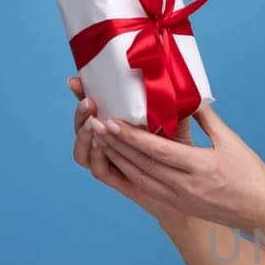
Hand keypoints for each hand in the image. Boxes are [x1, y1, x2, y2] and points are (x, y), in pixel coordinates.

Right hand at [68, 76, 183, 220]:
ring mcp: (109, 163)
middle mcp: (106, 144)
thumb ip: (167, 106)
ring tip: (93, 121)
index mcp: (116, 126)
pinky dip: (96, 156)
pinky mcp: (117, 181)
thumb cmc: (179, 150)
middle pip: (81, 128)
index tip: (75, 81)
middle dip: (80, 114)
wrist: (188, 184)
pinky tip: (100, 144)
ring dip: (83, 135)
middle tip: (89, 102)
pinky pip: (98, 170)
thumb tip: (169, 81)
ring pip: (82, 151)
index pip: (92, 108)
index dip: (81, 93)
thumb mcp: (174, 124)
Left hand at [80, 91, 264, 233]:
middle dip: (115, 143)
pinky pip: (147, 188)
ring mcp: (180, 199)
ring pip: (140, 177)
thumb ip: (208, 120)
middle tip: (95, 124)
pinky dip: (130, 173)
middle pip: (141, 164)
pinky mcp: (179, 206)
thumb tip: (190, 98)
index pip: (157, 151)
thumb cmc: (253, 177)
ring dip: (118, 158)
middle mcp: (185, 187)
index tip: (111, 120)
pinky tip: (120, 161)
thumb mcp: (233, 143)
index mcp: (200, 168)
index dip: (130, 136)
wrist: (263, 214)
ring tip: (100, 139)